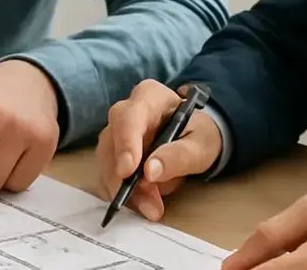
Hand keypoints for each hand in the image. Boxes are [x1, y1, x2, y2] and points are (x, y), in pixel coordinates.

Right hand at [95, 79, 221, 220]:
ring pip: (106, 162)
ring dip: (124, 190)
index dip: (125, 144)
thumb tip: (151, 171)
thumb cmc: (198, 134)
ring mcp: (115, 134)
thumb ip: (179, 155)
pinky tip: (140, 204)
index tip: (128, 172)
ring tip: (152, 208)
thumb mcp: (200, 144)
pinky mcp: (111, 154)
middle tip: (149, 205)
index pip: (128, 117)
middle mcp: (125, 112)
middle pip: (111, 142)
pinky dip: (120, 194)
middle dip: (124, 178)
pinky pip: (106, 175)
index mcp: (148, 97)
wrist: (195, 138)